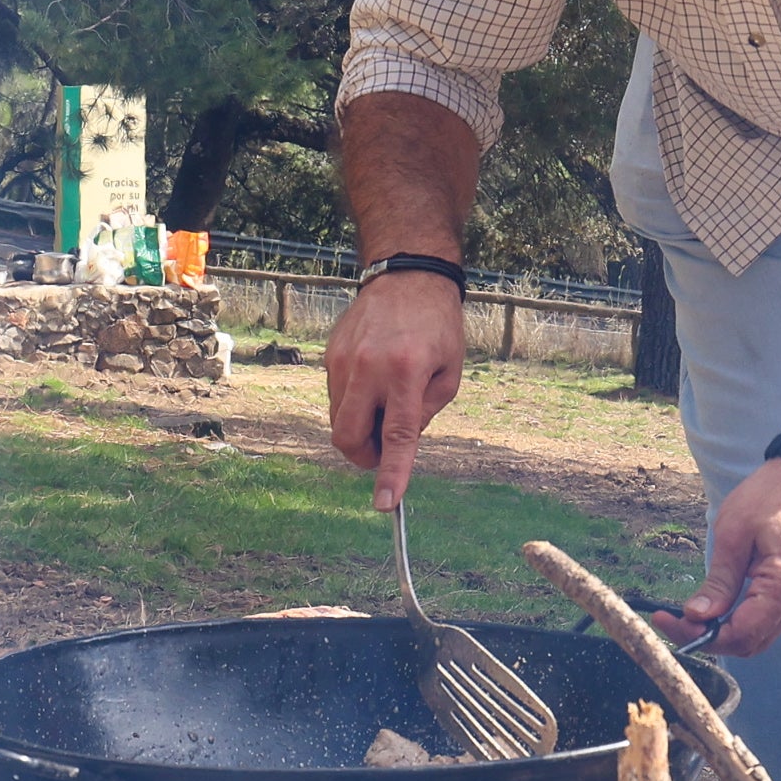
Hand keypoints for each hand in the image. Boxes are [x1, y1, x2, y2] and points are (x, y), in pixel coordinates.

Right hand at [326, 272, 466, 509]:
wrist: (407, 276)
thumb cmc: (438, 326)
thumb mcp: (450, 372)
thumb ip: (425, 413)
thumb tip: (398, 443)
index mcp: (407, 372)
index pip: (397, 435)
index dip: (392, 474)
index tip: (386, 504)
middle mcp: (370, 368)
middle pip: (349, 437)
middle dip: (364, 457)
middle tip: (385, 449)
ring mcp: (344, 361)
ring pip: (339, 420)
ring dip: (361, 429)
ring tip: (386, 403)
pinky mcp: (331, 355)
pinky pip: (337, 397)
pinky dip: (355, 405)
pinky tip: (375, 382)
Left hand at [657, 460, 780, 657]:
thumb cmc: (773, 495)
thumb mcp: (734, 532)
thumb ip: (719, 581)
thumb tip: (696, 616)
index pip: (740, 634)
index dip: (700, 636)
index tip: (667, 621)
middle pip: (749, 643)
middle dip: (709, 638)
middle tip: (673, 621)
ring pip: (758, 636)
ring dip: (724, 632)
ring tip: (690, 616)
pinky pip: (767, 621)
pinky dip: (740, 621)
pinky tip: (717, 608)